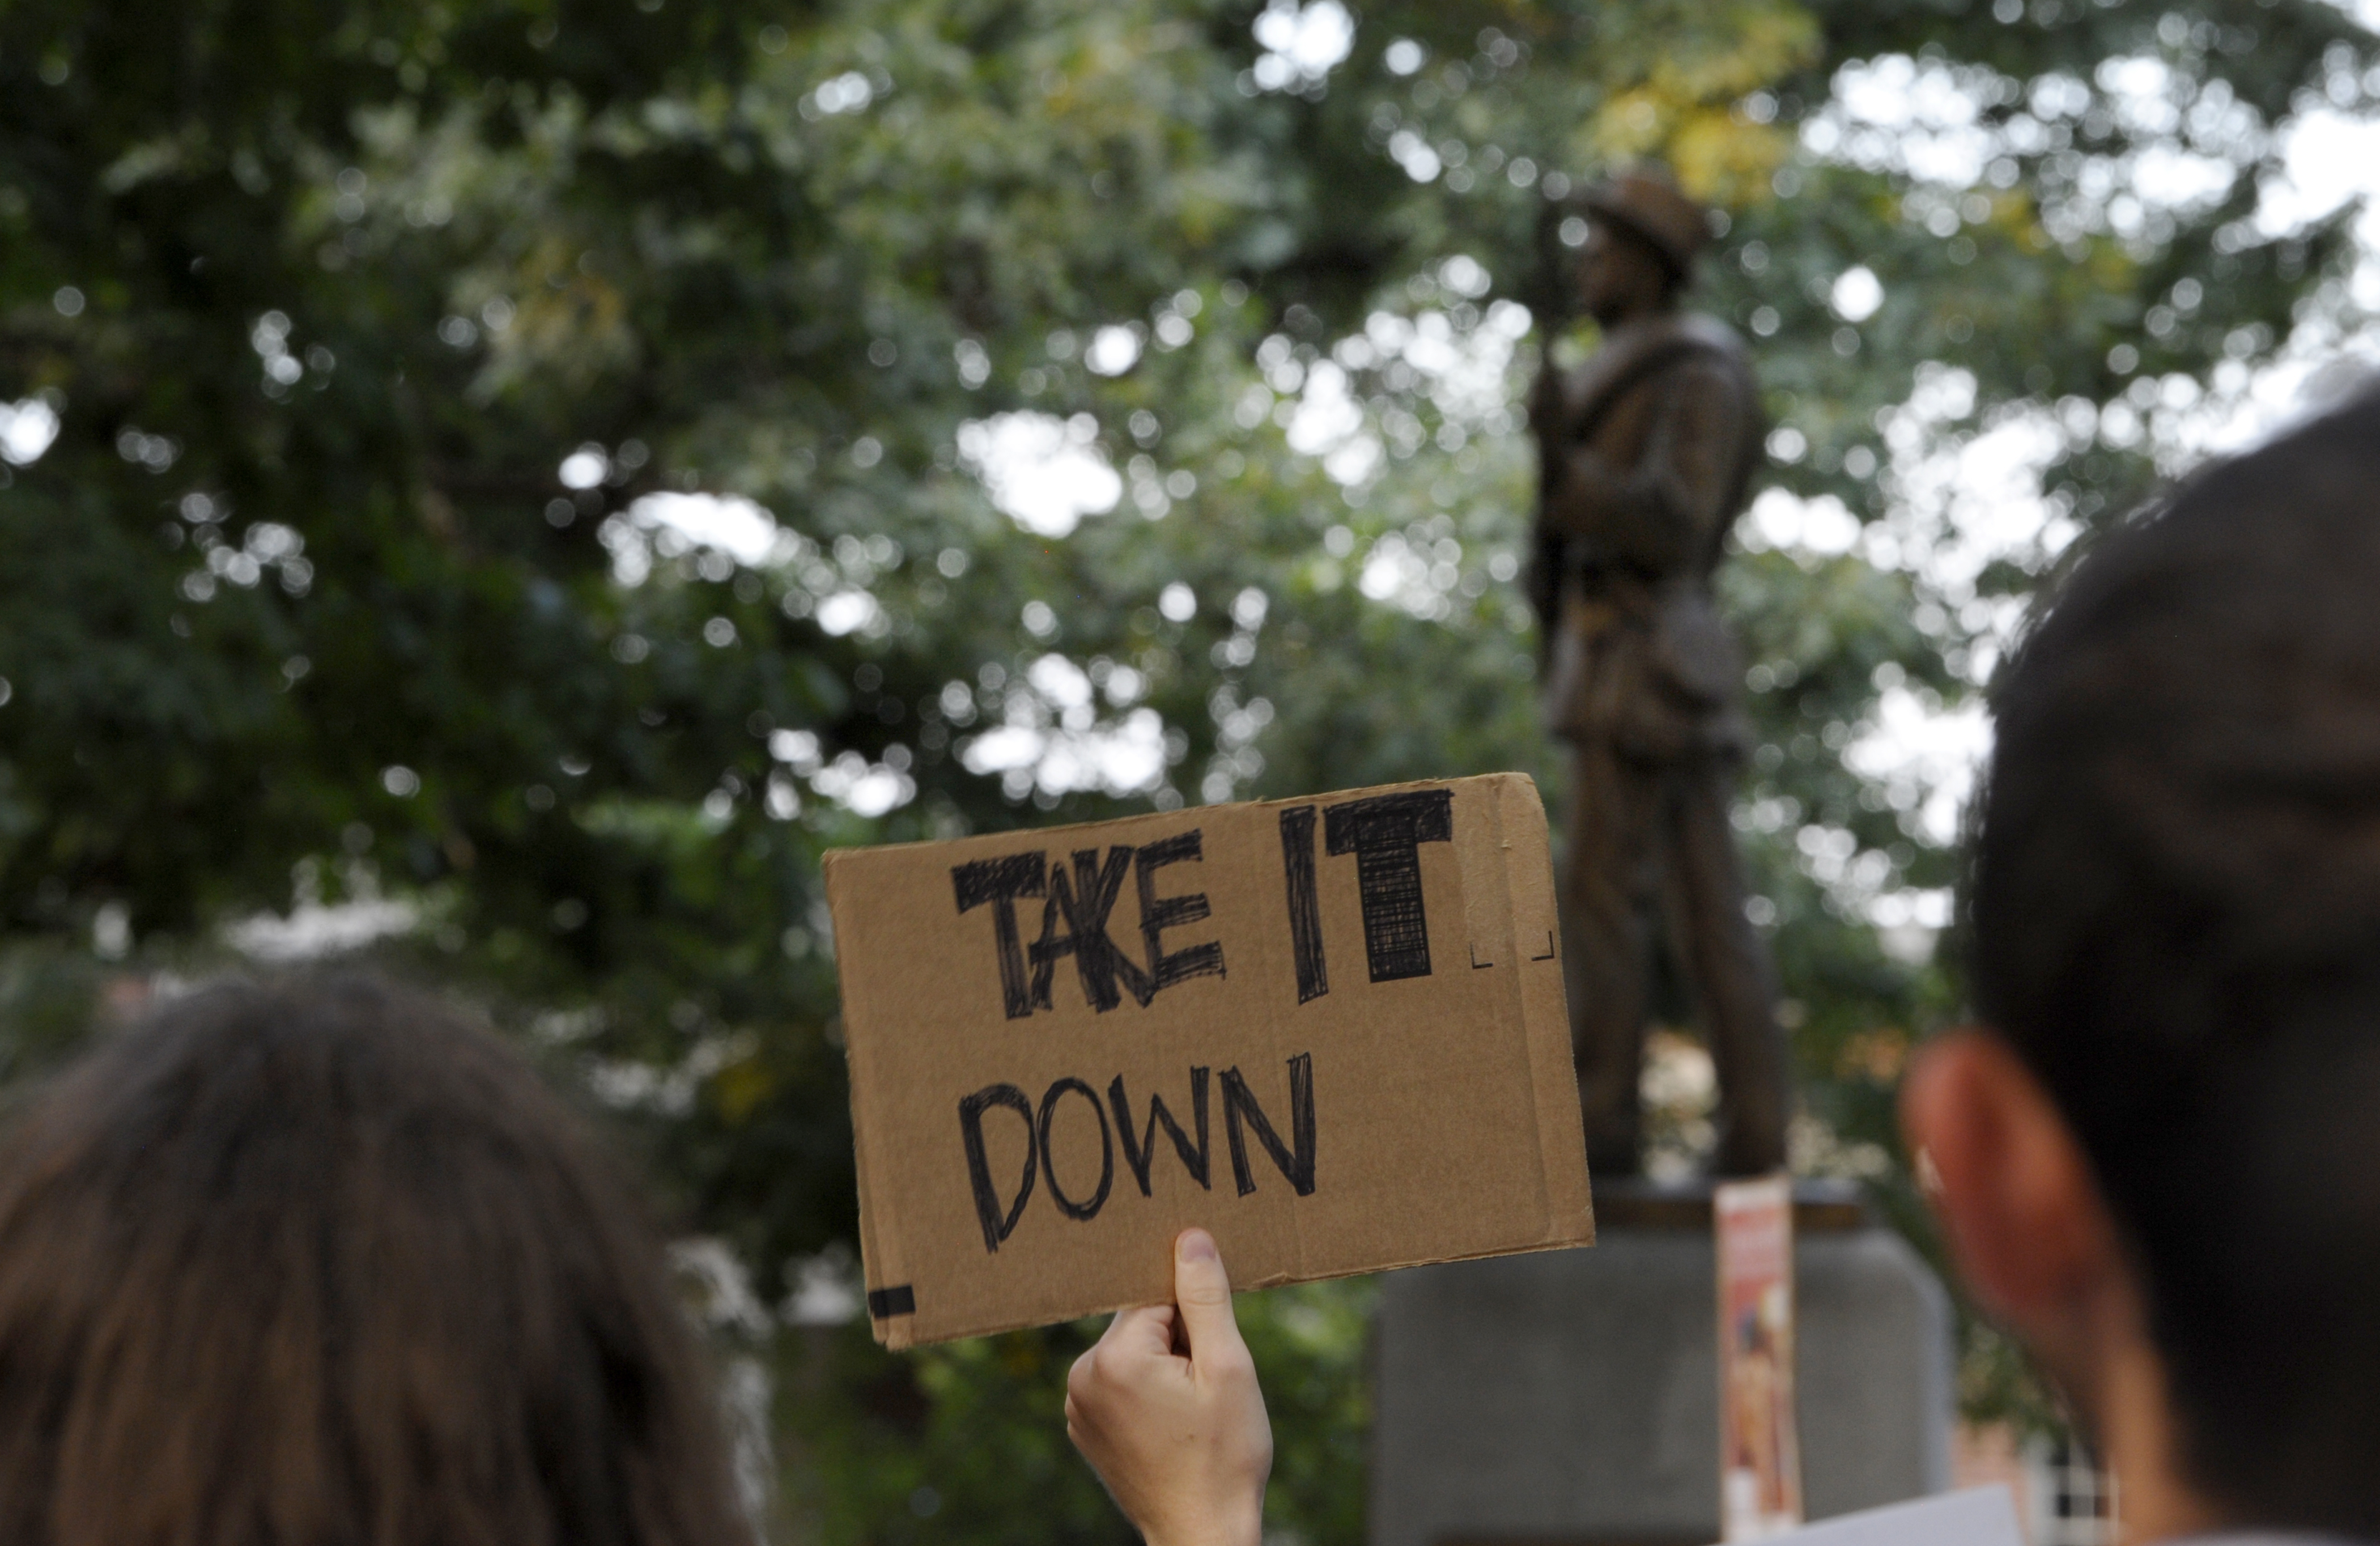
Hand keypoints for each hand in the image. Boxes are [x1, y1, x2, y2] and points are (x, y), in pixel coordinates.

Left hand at [1065, 1229, 1272, 1545]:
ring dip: (1166, 1365)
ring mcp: (1076, 1405)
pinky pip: (1119, 1382)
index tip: (1213, 1345)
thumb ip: (1204, 1297)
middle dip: (1180, 1340)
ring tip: (1192, 1411)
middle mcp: (1081, 1376)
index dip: (1195, 1314)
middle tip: (1207, 1387)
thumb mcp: (1227, 1367)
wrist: (1202, 1535)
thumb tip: (1189, 1236)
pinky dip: (1148, 1391)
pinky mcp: (1083, 1427)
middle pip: (1141, 1321)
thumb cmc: (1224, 1455)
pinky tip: (1174, 1425)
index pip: (1156, 1295)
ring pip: (1132, 1351)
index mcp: (1113, 1358)